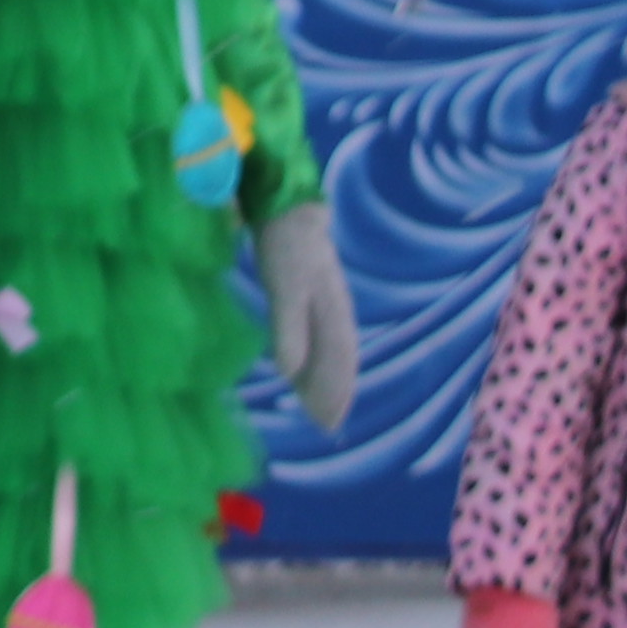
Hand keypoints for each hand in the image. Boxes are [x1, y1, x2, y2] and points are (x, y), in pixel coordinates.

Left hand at [256, 201, 359, 432]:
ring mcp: (324, 297)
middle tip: (326, 425)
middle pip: (339, 357)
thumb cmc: (285, 245)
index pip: (340, 360)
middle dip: (335, 391)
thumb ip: (289, 329)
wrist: (286, 202)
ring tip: (317, 405)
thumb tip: (291, 375)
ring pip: (331, 346)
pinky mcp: (309, 289)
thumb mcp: (286, 288)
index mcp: (334, 311)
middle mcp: (335, 307)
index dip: (337, 391)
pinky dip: (315, 355)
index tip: (330, 424)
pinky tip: (302, 365)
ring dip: (326, 376)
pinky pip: (320, 332)